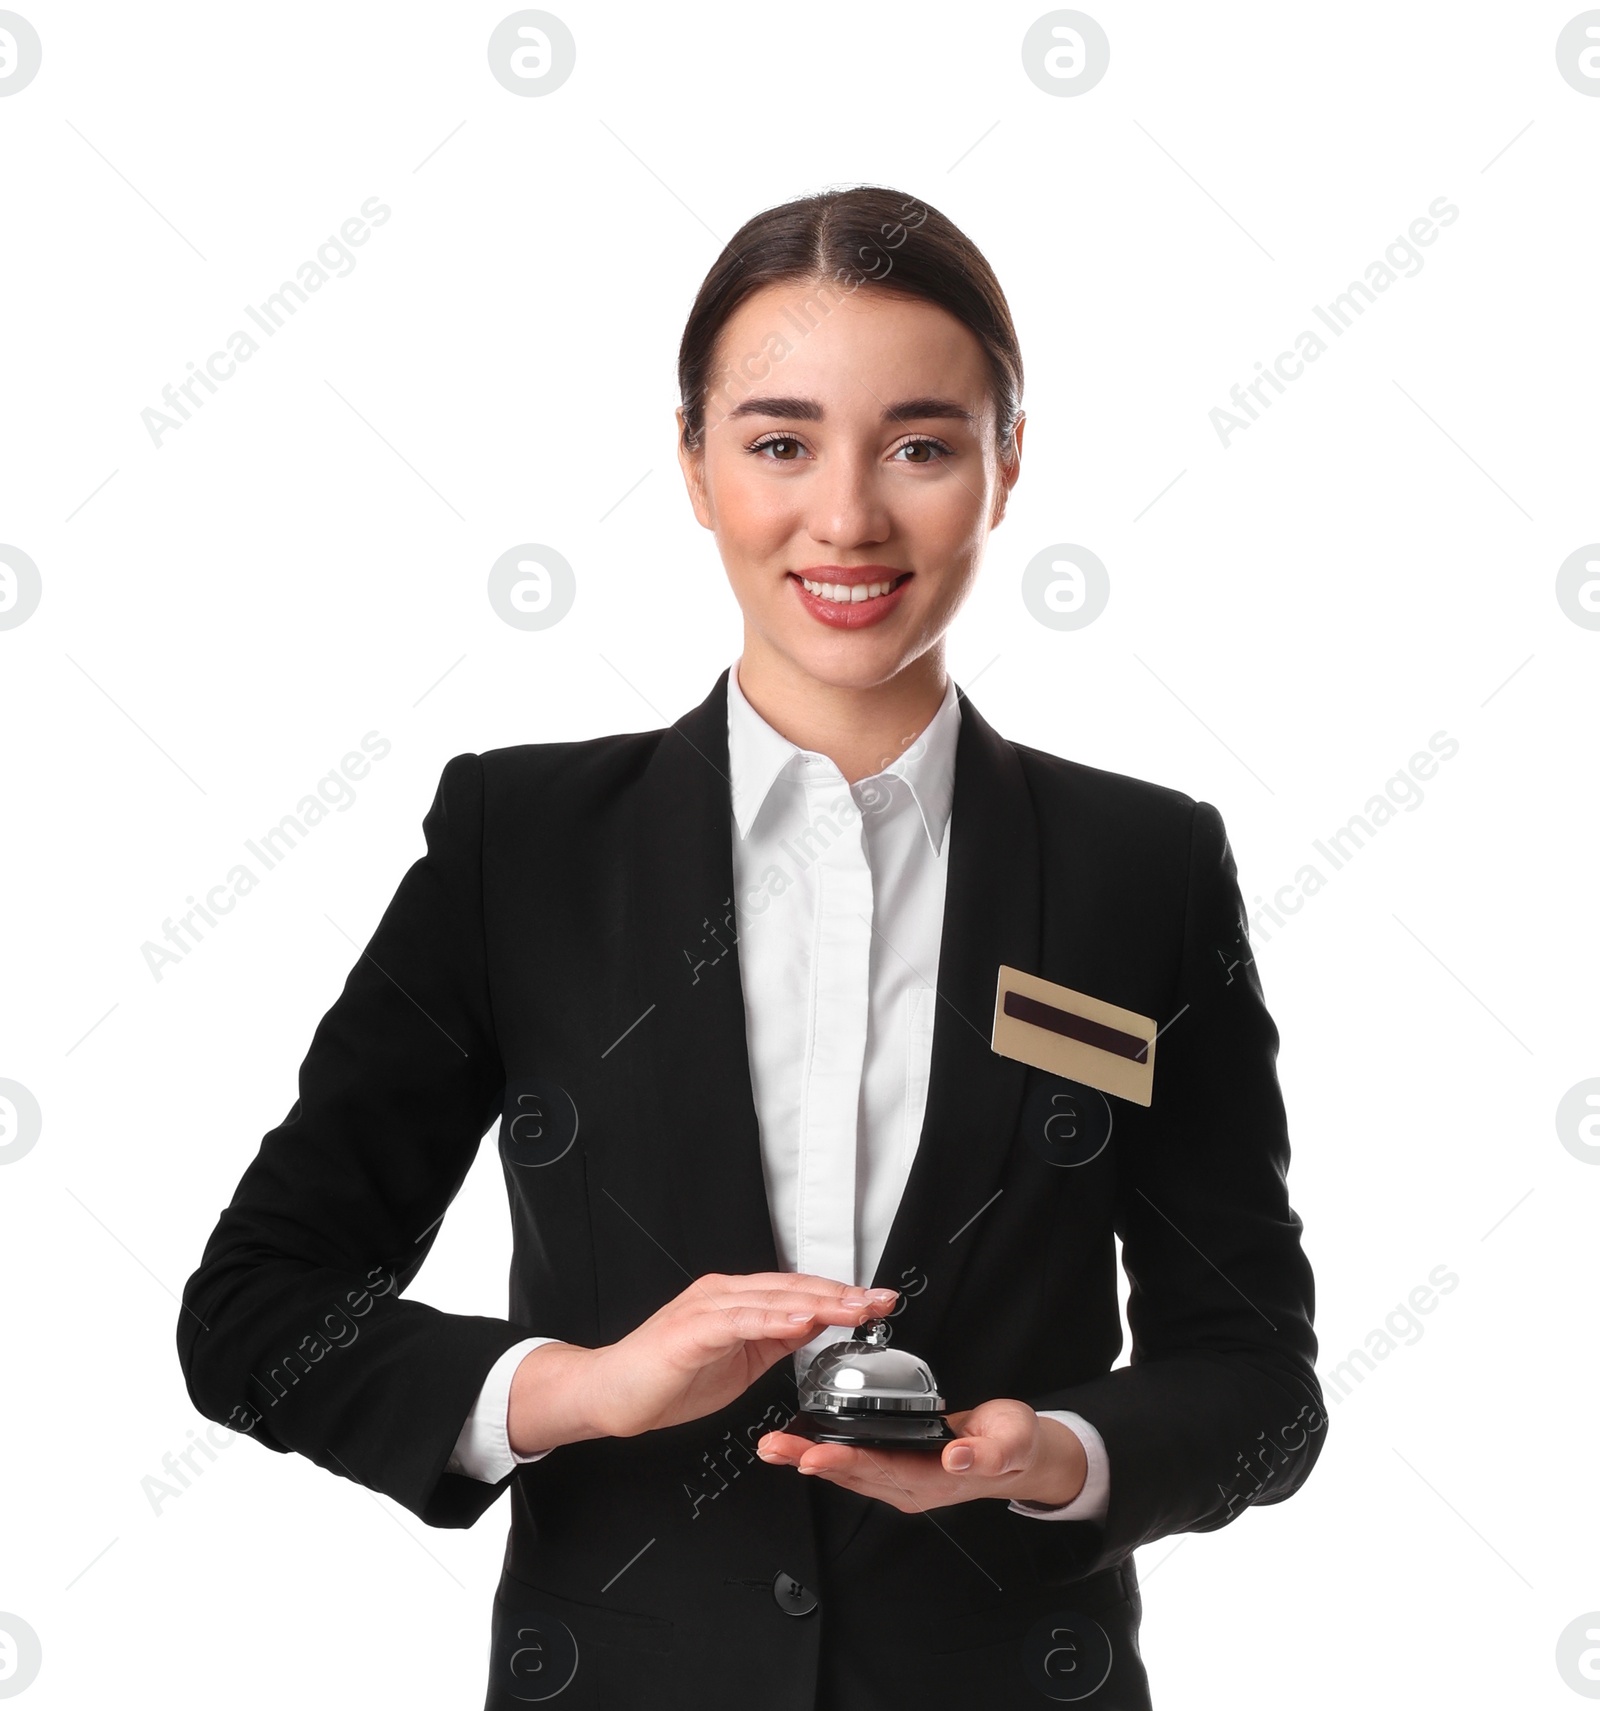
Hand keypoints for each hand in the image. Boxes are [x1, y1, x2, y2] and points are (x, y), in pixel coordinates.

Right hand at [552, 1273, 899, 1445]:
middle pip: (793, 1288)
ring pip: (773, 1298)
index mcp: (736, 1300)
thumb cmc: (666, 1379)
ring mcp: (707, 1309)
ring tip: (856, 1309)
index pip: (798, 1291)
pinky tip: (803, 1321)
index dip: (840, 1296)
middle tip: (882, 1300)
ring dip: (820, 1303)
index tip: (878, 1302)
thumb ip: (773, 1341)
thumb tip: (813, 1327)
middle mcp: (723, 1294)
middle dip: (843, 1295)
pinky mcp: (691, 1330)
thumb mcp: (738, 1361)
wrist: (610, 1395)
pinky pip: (740, 1321)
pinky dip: (774, 1318)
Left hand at [755, 1400, 1087, 1513]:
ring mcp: (901, 1479)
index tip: (813, 1454)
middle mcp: (910, 1485)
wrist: (1021, 1453)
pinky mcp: (896, 1467)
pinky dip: (825, 1452)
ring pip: (847, 1472)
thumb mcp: (1011, 1441)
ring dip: (809, 1458)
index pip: (881, 1472)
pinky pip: (854, 1463)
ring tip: (774, 1446)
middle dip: (809, 1460)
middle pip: (853, 1475)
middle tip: (773, 1446)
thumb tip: (956, 1457)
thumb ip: (986, 1452)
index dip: (845, 1463)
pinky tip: (803, 1443)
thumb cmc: (1015, 1445)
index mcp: (934, 1479)